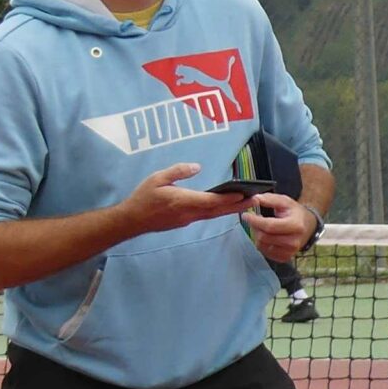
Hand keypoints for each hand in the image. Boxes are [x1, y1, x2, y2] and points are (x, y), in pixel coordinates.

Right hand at [115, 163, 249, 237]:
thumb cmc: (143, 197)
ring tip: (247, 202)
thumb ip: (178, 171)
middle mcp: (189, 213)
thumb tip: (196, 167)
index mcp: (183, 201)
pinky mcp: (185, 221)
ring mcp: (187, 219)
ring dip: (231, 209)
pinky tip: (226, 206)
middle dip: (238, 205)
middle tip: (256, 200)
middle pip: (218, 210)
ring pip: (213, 215)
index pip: (211, 201)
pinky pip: (206, 216)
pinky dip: (219, 211)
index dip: (229, 198)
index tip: (244, 194)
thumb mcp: (157, 178)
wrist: (131, 220)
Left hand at [243, 192, 316, 259]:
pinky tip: (266, 236)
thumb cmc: (295, 213)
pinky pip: (265, 252)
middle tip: (254, 220)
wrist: (308, 226)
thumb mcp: (285, 201)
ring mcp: (289, 252)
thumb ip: (269, 199)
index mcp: (296, 226)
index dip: (255, 221)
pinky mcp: (285, 258)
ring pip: (262, 245)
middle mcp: (294, 241)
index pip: (270, 226)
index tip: (246, 215)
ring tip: (261, 227)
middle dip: (255, 227)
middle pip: (264, 237)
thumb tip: (254, 199)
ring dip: (257, 235)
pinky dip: (261, 243)